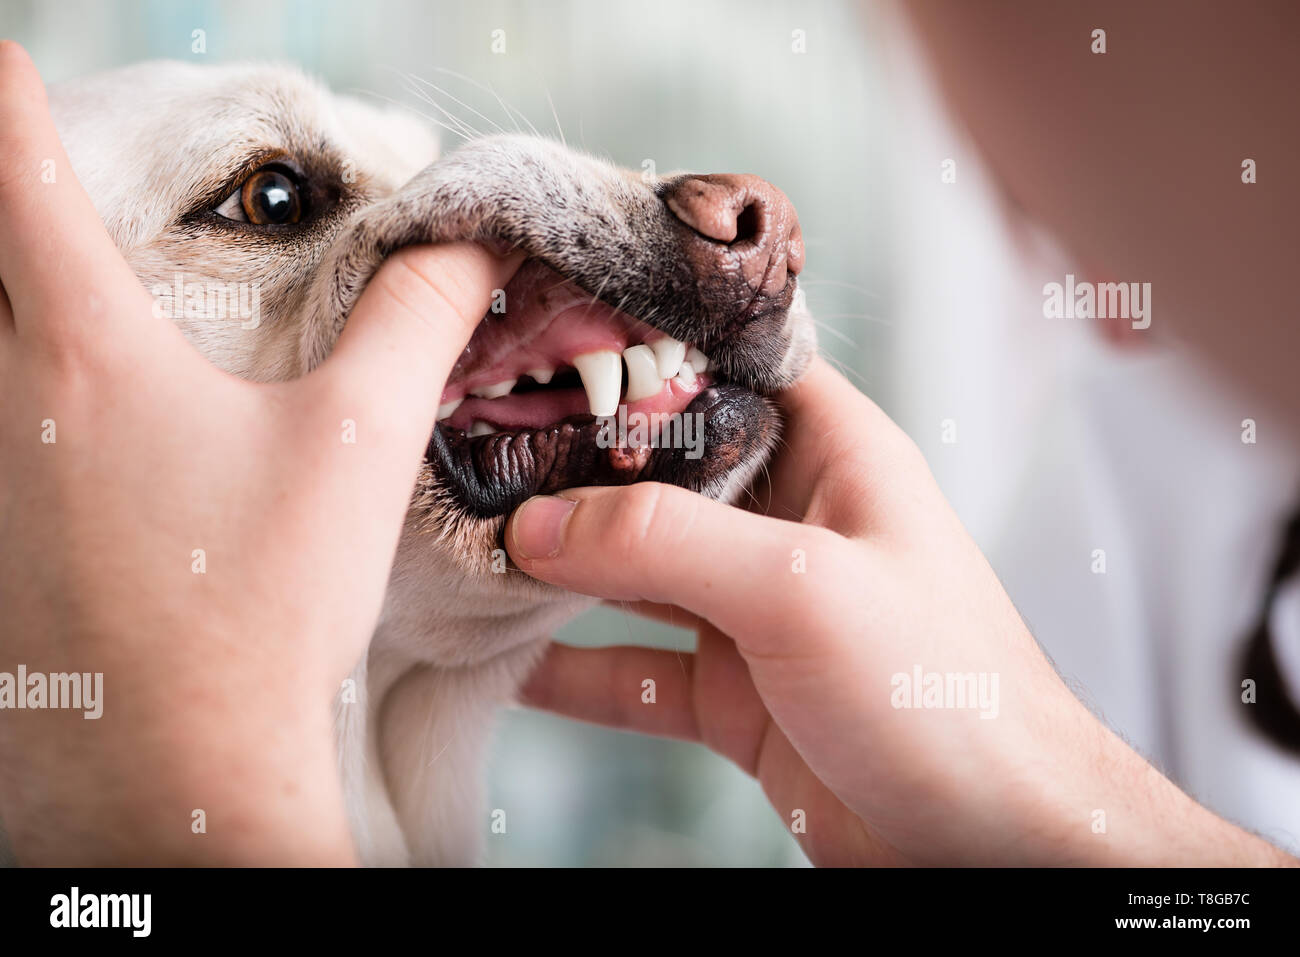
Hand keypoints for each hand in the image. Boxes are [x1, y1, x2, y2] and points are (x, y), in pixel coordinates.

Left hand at [0, 42, 520, 863]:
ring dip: (7, 303)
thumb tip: (471, 242)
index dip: (5, 98)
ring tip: (56, 295)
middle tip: (27, 175)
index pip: (13, 175)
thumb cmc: (263, 605)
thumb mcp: (359, 444)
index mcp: (89, 354)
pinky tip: (68, 443)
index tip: (3, 58)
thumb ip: (418, 319)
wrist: (183, 764)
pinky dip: (13, 391)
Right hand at [506, 356, 1293, 864]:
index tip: (551, 335)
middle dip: (576, 467)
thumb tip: (538, 525)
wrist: (990, 843)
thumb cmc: (946, 694)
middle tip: (477, 449)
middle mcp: (791, 522)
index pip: (730, 367)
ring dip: (562, 571)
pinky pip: (635, 670)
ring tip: (473, 554)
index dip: (647, 347)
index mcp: (833, 456)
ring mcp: (758, 611)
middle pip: (664, 472)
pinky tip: (510, 665)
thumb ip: (665, 543)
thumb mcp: (800, 588)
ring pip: (638, 573)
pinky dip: (574, 670)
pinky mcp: (736, 693)